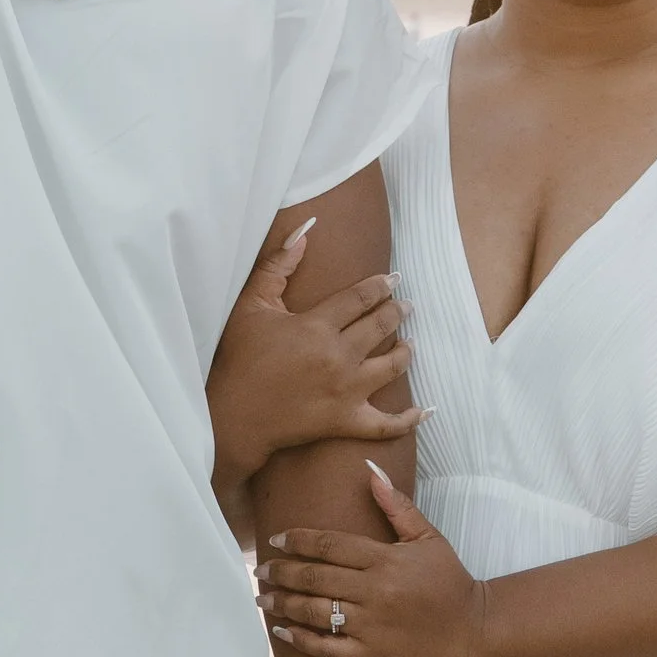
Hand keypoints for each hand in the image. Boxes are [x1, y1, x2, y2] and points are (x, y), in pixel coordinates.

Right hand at [207, 217, 420, 485]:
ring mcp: (346, 391)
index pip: (360, 298)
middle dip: (397, 312)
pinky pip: (386, 423)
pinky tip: (424, 410)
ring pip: (391, 367)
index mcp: (317, 326)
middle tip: (405, 305)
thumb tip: (304, 233)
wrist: (233, 415)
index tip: (393, 279)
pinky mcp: (345, 421)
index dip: (380, 286)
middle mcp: (338, 356)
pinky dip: (407, 419)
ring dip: (405, 351)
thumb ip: (277, 266)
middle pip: (380, 326)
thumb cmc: (239, 359)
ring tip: (410, 343)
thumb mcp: (251, 305)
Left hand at [260, 461, 488, 656]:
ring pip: (315, 612)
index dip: (298, 540)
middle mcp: (374, 591)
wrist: (473, 631)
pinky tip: (282, 632)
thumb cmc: (449, 582)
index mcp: (385, 559)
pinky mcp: (372, 654)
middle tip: (260, 569)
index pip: (330, 544)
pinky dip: (301, 641)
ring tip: (262, 598)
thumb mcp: (428, 538)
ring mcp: (371, 625)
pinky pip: (328, 648)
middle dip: (282, 572)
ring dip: (283, 603)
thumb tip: (370, 472)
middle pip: (316, 577)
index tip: (276, 540)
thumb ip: (396, 506)